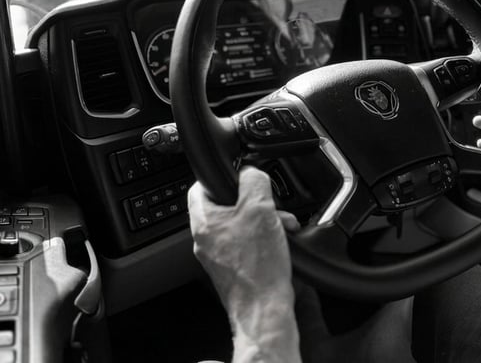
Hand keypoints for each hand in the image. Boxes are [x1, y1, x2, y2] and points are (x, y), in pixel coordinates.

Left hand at [187, 166, 299, 318]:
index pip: (199, 186)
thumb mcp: (260, 208)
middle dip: (254, 202)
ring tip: (281, 226)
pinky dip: (263, 238)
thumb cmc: (258, 267)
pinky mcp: (233, 268)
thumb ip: (253, 181)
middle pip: (226, 205)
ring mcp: (218, 255)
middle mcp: (206, 238)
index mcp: (204, 221)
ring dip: (263, 220)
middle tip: (270, 206)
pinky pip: (246, 243)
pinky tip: (280, 243)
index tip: (239, 176)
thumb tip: (250, 172)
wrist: (264, 308)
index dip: (221, 176)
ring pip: (240, 224)